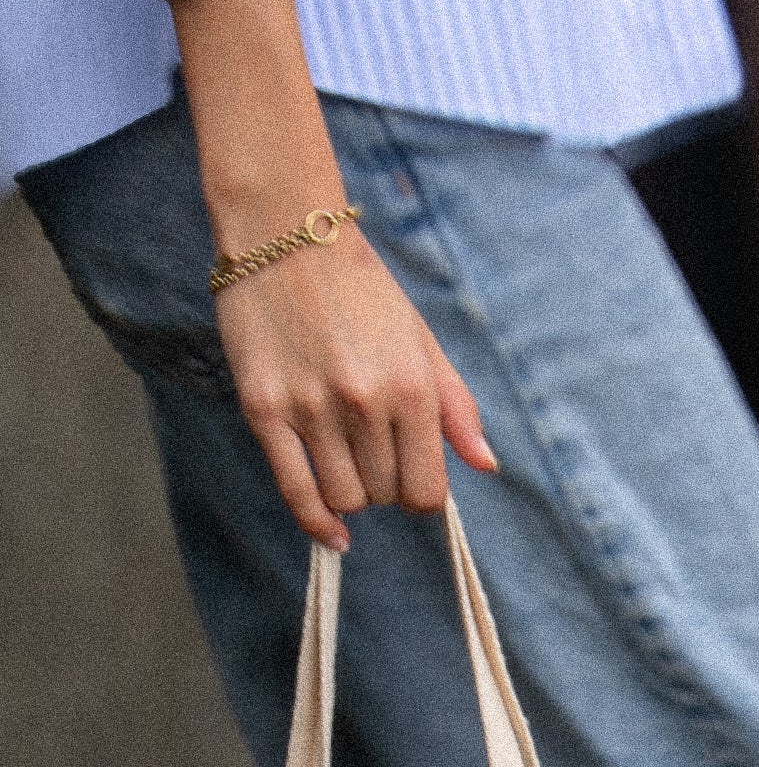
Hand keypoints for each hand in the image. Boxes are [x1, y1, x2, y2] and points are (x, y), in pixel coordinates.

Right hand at [216, 225, 495, 550]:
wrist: (284, 233)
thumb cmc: (361, 289)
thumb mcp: (421, 341)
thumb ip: (456, 406)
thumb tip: (486, 466)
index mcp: (412, 388)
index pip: (427, 491)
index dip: (422, 497)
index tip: (411, 479)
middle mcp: (365, 403)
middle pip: (385, 496)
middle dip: (385, 487)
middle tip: (372, 453)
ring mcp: (312, 408)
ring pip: (344, 498)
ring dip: (350, 494)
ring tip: (346, 461)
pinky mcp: (264, 408)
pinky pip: (296, 490)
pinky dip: (316, 521)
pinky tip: (332, 534)